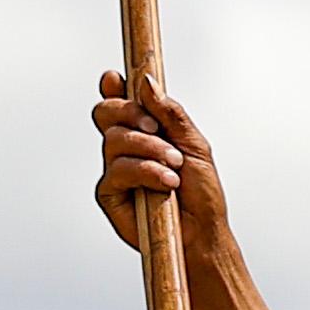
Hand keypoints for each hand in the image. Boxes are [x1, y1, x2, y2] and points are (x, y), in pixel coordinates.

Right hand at [91, 73, 228, 251]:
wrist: (203, 232)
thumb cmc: (201, 192)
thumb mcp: (194, 145)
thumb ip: (170, 114)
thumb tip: (146, 81)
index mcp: (145, 131)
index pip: (119, 101)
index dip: (112, 86)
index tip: (114, 77)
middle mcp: (125, 147)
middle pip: (105, 112)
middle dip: (129, 112)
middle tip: (155, 128)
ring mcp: (115, 170)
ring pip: (113, 139)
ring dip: (149, 148)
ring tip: (174, 166)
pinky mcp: (110, 194)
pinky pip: (117, 170)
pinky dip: (145, 171)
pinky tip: (166, 183)